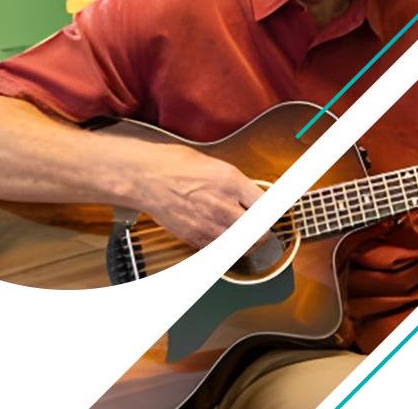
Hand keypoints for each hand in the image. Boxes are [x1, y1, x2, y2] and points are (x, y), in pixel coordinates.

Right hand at [138, 145, 275, 257]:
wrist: (148, 177)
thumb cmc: (178, 164)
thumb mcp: (218, 165)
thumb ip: (238, 184)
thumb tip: (255, 198)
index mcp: (232, 182)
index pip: (267, 208)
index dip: (270, 213)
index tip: (267, 213)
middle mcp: (223, 205)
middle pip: (259, 233)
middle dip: (263, 232)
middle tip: (260, 228)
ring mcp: (209, 224)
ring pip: (243, 247)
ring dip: (249, 245)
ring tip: (246, 238)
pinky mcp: (195, 237)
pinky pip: (222, 252)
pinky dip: (230, 250)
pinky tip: (228, 241)